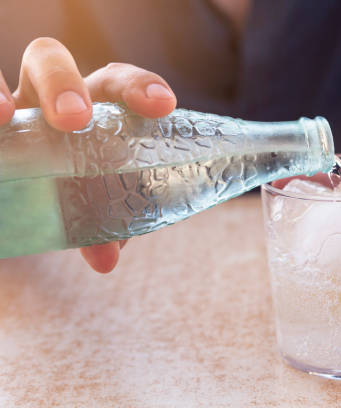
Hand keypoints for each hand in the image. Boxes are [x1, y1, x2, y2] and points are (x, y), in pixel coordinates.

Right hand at [0, 37, 176, 272]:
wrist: (24, 202)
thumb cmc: (74, 193)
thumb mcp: (93, 209)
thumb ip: (105, 228)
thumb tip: (105, 258)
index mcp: (92, 108)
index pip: (116, 83)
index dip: (139, 85)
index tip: (162, 104)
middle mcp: (46, 96)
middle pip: (52, 59)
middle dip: (63, 81)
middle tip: (74, 119)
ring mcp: (12, 106)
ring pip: (2, 74)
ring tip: (3, 118)